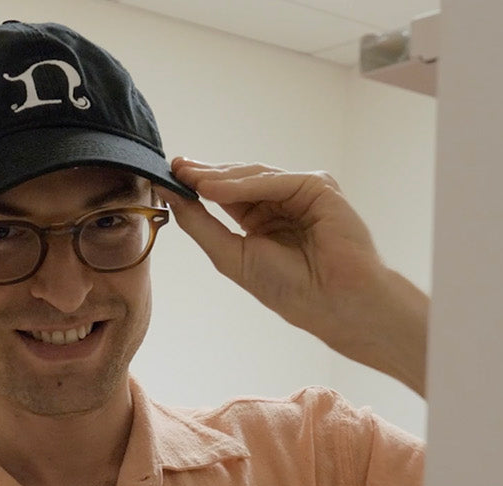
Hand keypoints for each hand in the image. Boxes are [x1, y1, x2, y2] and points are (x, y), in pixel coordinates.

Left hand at [160, 158, 426, 395]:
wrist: (335, 302)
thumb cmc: (290, 288)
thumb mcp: (231, 254)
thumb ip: (200, 224)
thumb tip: (168, 195)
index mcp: (263, 219)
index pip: (225, 194)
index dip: (197, 183)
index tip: (167, 174)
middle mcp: (282, 202)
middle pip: (237, 180)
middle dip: (204, 173)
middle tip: (173, 166)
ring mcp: (301, 193)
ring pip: (254, 176)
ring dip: (219, 177)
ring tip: (188, 178)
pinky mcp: (318, 188)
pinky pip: (276, 180)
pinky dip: (244, 184)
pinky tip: (214, 189)